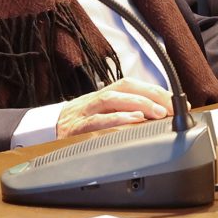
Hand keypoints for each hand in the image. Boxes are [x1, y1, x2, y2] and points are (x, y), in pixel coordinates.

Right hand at [55, 77, 174, 138]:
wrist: (42, 133)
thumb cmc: (77, 124)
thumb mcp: (100, 115)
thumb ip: (123, 114)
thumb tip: (154, 119)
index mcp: (103, 95)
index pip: (131, 84)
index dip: (155, 90)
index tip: (175, 101)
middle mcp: (95, 100)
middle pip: (125, 87)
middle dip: (151, 95)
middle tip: (171, 107)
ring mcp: (84, 112)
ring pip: (112, 100)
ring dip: (138, 104)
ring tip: (157, 113)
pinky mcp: (75, 129)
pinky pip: (97, 122)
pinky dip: (117, 120)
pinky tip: (133, 122)